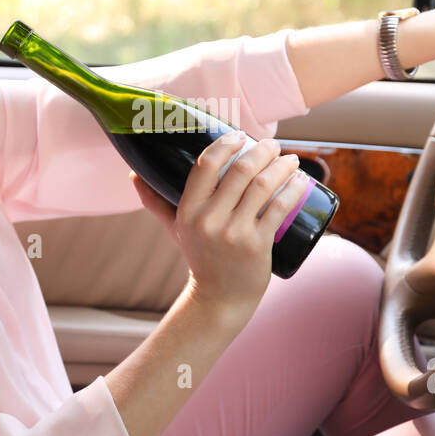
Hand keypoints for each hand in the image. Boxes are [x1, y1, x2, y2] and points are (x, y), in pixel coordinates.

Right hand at [130, 132, 309, 314]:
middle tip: (273, 145)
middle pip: (240, 171)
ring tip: (291, 159)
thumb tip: (133, 175)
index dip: (226, 144)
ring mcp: (234, 233)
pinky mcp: (257, 245)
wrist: (219, 300)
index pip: (206, 165)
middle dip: (262, 151)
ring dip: (282, 166)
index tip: (242, 135)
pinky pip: (279, 208)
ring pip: (263, 186)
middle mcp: (209, 220)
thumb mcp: (175, 228)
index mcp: (188, 211)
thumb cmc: (200, 257)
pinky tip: (301, 179)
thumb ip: (155, 202)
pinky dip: (293, 189)